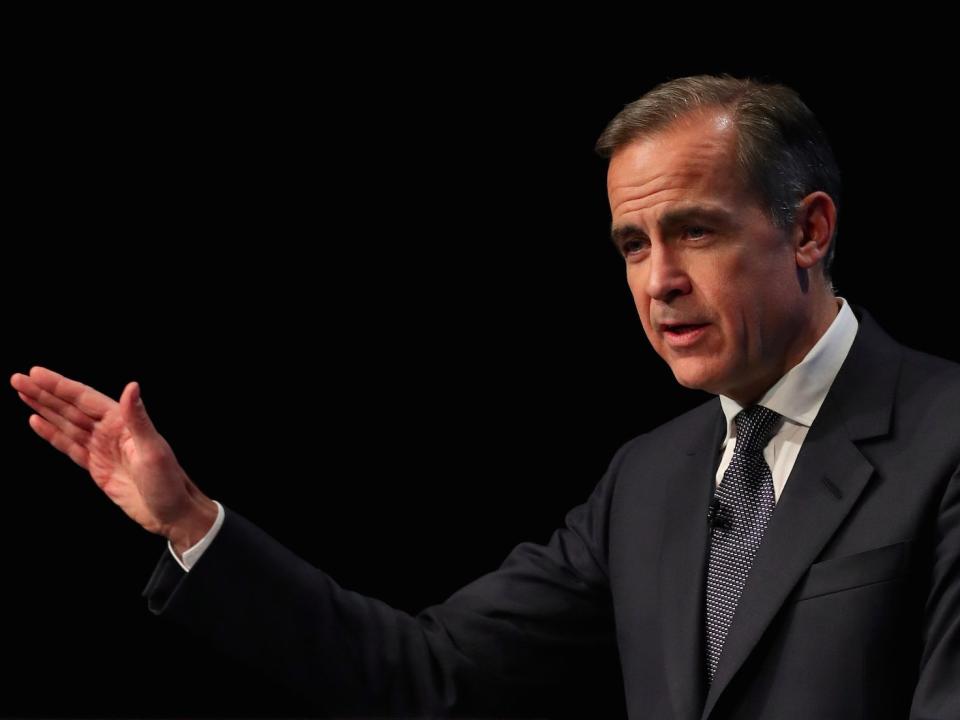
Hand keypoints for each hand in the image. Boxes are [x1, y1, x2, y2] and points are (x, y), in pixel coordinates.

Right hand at [10, 366, 216, 552]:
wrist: (171, 512)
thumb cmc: (169, 482)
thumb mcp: (153, 450)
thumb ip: (138, 419)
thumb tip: (132, 387)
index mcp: (122, 423)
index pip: (85, 398)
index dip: (60, 386)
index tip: (35, 373)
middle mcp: (110, 431)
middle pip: (71, 407)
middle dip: (45, 393)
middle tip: (18, 378)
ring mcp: (102, 448)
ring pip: (67, 423)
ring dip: (44, 408)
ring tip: (22, 393)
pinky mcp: (97, 466)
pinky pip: (69, 446)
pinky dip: (52, 433)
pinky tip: (36, 421)